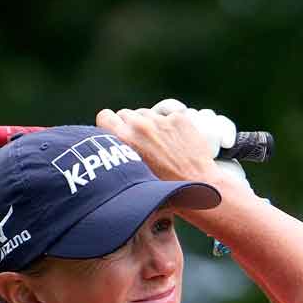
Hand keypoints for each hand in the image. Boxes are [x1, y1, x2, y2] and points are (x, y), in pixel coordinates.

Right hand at [99, 101, 255, 197]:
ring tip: (157, 146)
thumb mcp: (131, 175)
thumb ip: (119, 154)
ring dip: (148, 125)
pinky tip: (172, 144)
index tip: (114, 134)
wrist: (197, 185)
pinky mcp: (179, 118)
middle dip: (129, 126)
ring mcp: (161, 120)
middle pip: (125, 114)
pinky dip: (167, 126)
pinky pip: (165, 116)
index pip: (105, 116)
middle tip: (139, 146)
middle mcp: (141, 125)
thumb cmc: (163, 188)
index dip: (109, 126)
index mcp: (125, 139)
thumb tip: (112, 147)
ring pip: (145, 114)